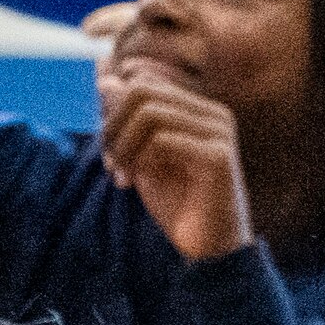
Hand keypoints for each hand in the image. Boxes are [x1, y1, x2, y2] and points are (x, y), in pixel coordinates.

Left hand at [95, 62, 254, 262]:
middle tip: (111, 161)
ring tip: (122, 173)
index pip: (142, 80)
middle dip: (113, 124)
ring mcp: (219, 132)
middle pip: (141, 90)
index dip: (112, 110)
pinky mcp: (218, 156)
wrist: (206, 244)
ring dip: (122, 145)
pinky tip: (136, 181)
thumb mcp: (140, 155)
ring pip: (148, 113)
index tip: (110, 147)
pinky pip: (161, 140)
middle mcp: (214, 113)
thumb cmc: (176, 200)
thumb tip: (104, 79)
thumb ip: (125, 119)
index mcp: (198, 108)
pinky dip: (138, 159)